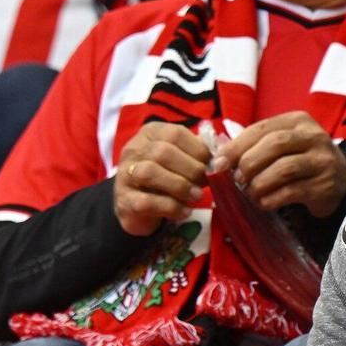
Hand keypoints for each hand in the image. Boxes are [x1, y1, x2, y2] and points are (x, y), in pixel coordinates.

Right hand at [112, 121, 208, 236]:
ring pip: (150, 173)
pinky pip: (146, 201)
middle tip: (205, 183)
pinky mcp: (124, 200)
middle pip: (163, 152)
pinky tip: (183, 212)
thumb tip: (222, 157)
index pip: (175, 134)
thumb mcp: (179, 158)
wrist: (135, 205)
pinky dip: (170, 207)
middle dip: (191, 169)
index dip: (198, 150)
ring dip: (179, 186)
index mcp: (150, 133)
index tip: (212, 165)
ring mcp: (125, 175)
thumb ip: (197, 152)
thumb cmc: (164, 176)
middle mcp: (134, 150)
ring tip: (196, 196)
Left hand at [216, 112, 345, 217]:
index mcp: (297, 121)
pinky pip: (292, 192)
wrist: (339, 180)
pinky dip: (272, 199)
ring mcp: (322, 161)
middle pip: (275, 144)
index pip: (262, 128)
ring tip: (250, 193)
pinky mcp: (325, 186)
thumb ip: (254, 145)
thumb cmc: (300, 159)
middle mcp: (313, 137)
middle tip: (237, 179)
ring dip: (260, 184)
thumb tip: (219, 158)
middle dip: (249, 163)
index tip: (219, 163)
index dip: (237, 146)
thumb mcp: (282, 144)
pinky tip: (263, 203)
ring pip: (284, 169)